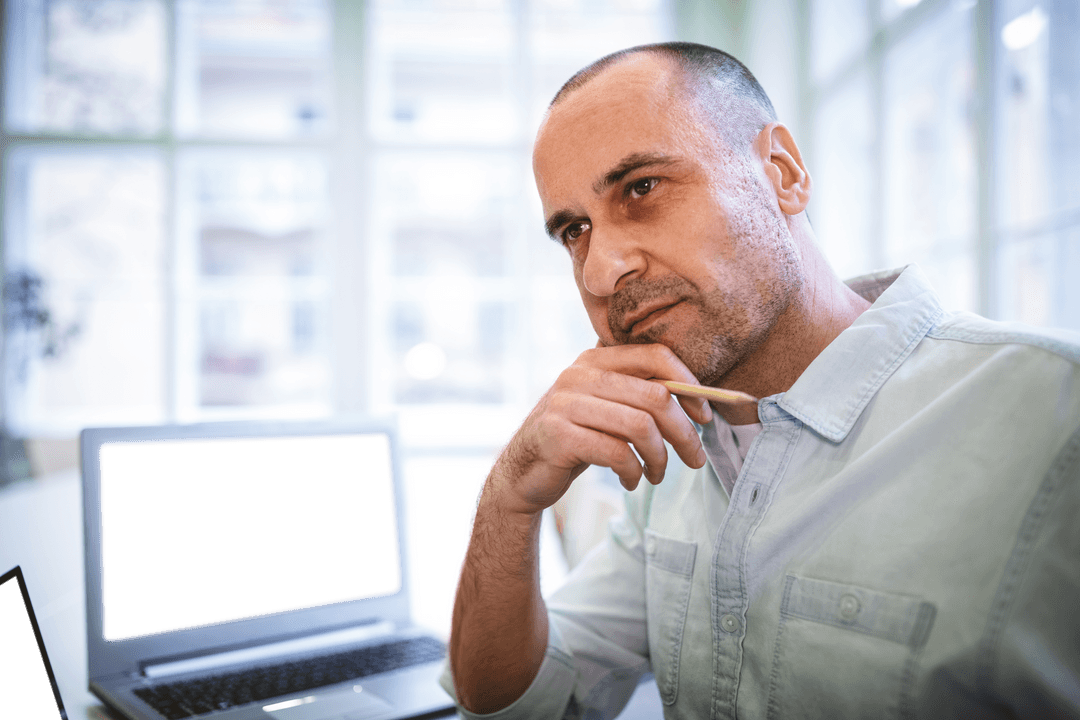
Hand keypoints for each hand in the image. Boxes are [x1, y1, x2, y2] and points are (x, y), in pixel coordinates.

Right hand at [487, 343, 711, 515]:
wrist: (523, 471)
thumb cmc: (576, 438)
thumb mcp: (605, 407)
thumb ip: (637, 394)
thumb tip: (699, 399)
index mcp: (594, 359)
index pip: (655, 355)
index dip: (689, 384)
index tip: (704, 416)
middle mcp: (578, 374)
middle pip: (655, 396)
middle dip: (684, 432)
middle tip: (695, 458)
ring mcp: (565, 404)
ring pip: (640, 427)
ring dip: (660, 458)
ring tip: (658, 474)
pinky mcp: (557, 435)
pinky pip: (617, 453)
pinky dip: (633, 472)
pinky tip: (631, 480)